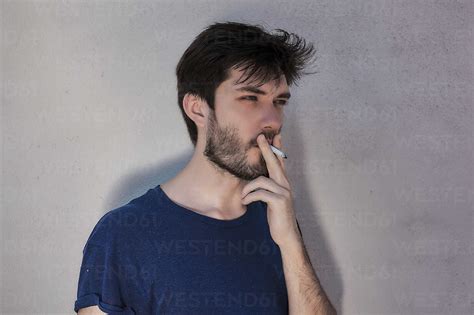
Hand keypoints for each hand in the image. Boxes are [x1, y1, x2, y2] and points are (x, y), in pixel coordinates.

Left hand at [241, 133, 300, 247]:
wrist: (286, 235)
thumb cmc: (277, 216)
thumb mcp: (271, 200)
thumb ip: (267, 189)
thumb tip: (255, 181)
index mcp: (283, 183)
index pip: (280, 162)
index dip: (277, 149)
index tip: (275, 136)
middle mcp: (285, 185)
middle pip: (274, 163)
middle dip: (266, 149)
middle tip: (260, 137)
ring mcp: (284, 193)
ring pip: (261, 181)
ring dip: (248, 188)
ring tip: (243, 197)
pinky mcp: (279, 201)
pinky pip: (260, 193)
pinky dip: (250, 197)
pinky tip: (245, 202)